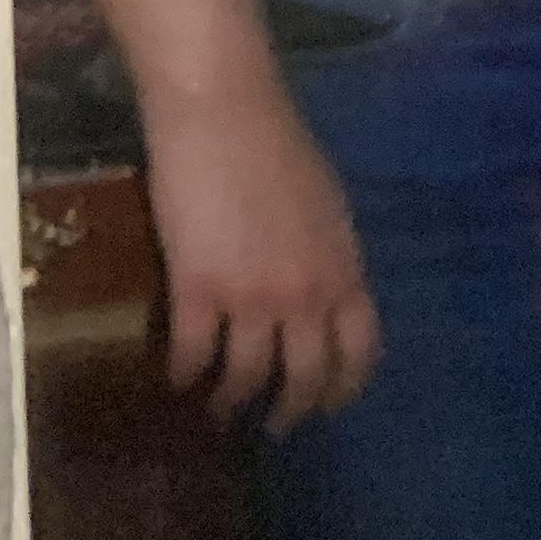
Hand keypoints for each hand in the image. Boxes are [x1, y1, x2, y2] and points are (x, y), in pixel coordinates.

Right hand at [145, 81, 382, 431]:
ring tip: (219, 410)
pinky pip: (192, 357)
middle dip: (290, 411)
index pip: (362, 350)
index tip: (330, 407)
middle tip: (274, 427)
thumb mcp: (326, 206)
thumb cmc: (278, 146)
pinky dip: (184, 375)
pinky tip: (178, 378)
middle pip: (307, 379)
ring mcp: (252, 298)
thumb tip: (325, 297)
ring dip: (231, 403)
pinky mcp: (198, 292)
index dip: (346, 388)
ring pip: (246, 379)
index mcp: (344, 267)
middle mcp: (306, 293)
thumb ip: (328, 258)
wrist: (225, 112)